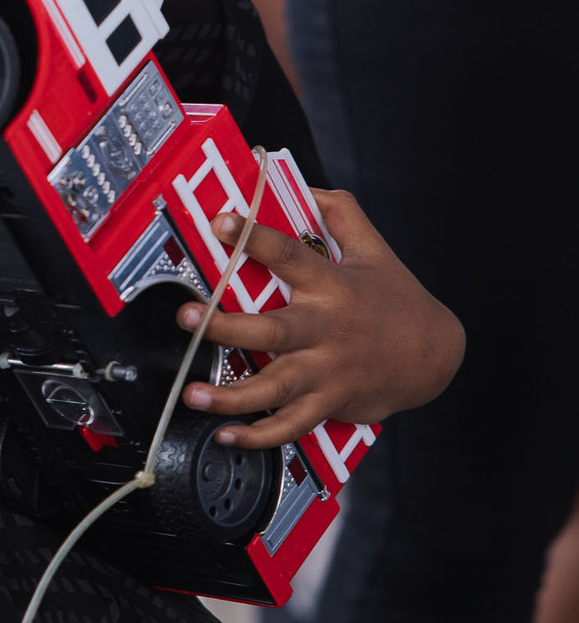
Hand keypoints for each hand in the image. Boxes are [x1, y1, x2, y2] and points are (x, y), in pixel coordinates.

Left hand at [177, 187, 464, 447]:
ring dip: (230, 395)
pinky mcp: (329, 402)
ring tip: (193, 392)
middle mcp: (325, 329)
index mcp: (332, 285)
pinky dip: (258, 435)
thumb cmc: (398, 299)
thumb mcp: (374, 248)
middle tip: (189, 317)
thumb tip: (304, 187)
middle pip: (271, 330)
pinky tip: (226, 434)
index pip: (289, 253)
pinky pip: (290, 425)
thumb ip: (339, 214)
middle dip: (225, 326)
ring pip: (274, 387)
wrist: (434, 355)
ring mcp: (326, 371)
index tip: (220, 221)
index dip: (254, 236)